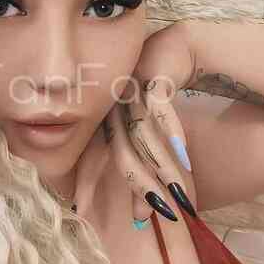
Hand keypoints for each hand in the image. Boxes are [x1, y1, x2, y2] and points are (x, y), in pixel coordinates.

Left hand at [73, 21, 197, 229]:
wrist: (176, 47)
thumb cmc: (157, 90)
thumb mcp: (142, 121)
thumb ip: (137, 152)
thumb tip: (135, 199)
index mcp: (106, 116)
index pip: (94, 154)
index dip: (86, 181)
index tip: (79, 212)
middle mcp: (114, 104)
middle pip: (121, 150)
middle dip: (135, 185)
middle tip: (144, 216)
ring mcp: (132, 88)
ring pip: (143, 135)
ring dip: (160, 166)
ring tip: (175, 196)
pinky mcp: (153, 74)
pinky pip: (161, 108)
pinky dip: (172, 132)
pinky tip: (183, 156)